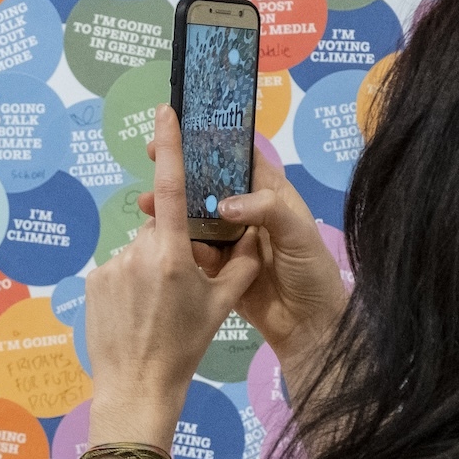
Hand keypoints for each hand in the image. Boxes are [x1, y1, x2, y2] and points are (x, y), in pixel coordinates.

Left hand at [88, 106, 261, 441]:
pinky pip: (118, 269)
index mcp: (172, 255)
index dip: (170, 148)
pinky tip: (135, 312)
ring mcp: (111, 267)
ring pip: (139, 250)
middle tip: (180, 288)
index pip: (170, 188)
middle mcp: (138, 253)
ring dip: (149, 267)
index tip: (164, 114)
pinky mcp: (93, 281)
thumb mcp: (222, 305)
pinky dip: (129, 282)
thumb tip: (249, 235)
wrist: (138, 385)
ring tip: (156, 308)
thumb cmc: (184, 346)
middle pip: (160, 230)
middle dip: (172, 247)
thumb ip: (240, 264)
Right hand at [141, 147, 346, 398]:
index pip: (239, 158)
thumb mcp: (297, 234)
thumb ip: (265, 210)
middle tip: (151, 159)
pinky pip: (194, 251)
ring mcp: (231, 241)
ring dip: (172, 210)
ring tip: (146, 205)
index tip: (183, 131)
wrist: (310, 327)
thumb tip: (223, 205)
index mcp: (270, 195)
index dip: (212, 142)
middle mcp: (247, 213)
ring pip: (196, 217)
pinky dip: (178, 245)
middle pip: (210, 185)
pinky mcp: (218, 268)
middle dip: (182, 173)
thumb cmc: (312, 273)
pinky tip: (160, 240)